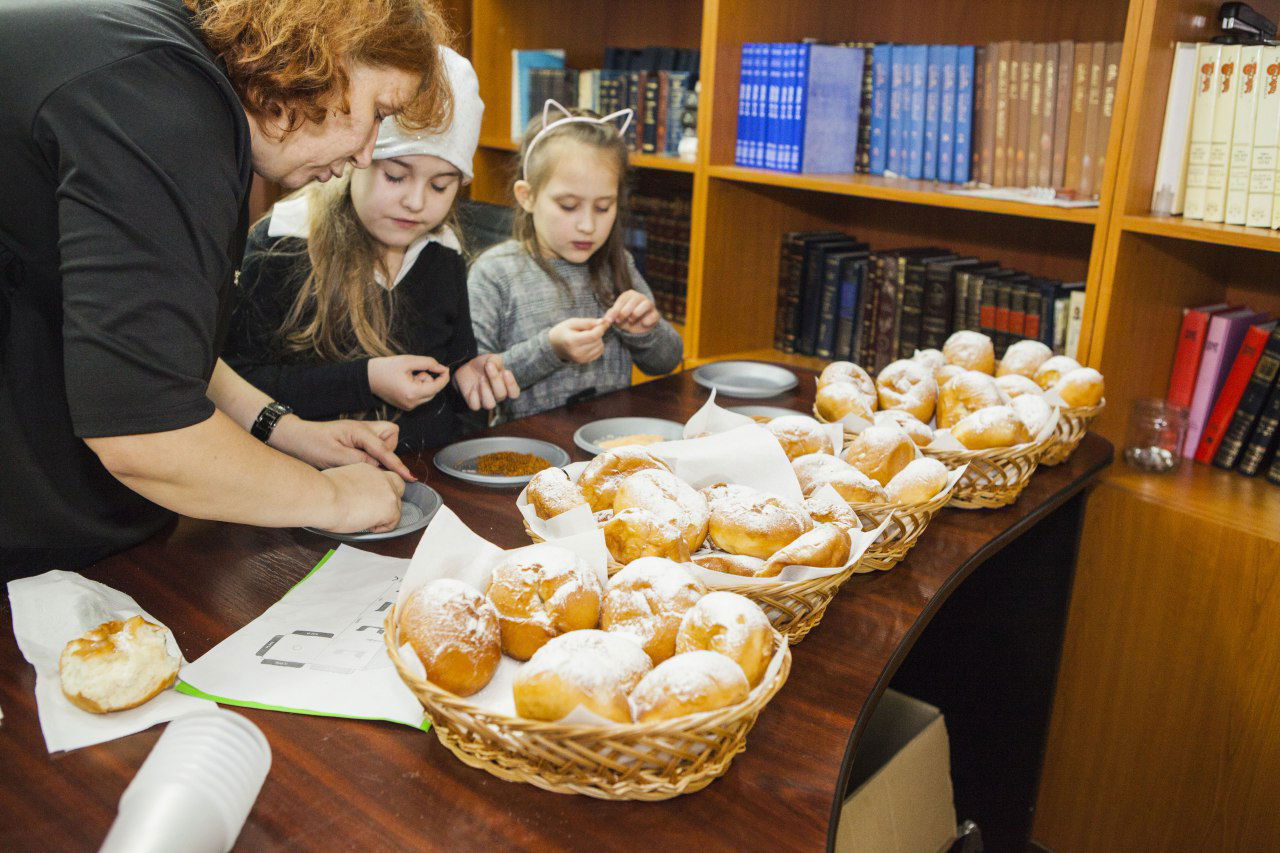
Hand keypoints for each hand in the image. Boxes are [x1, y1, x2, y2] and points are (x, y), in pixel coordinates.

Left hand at [271, 415, 413, 480]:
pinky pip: (373, 444)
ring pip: (384, 439)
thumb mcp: (335, 456)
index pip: (384, 449)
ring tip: (362, 463)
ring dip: (380, 452)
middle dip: (388, 450)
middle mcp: (363, 428)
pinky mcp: (355, 438)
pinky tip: (359, 462)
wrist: (294, 437)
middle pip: (391, 434)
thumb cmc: (310, 444)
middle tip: (373, 463)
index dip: (396, 465)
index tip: (408, 477)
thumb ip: (360, 461)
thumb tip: (379, 467)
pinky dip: (372, 454)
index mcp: (359, 431)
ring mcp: (359, 432)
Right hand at [319, 463, 405, 532]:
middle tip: (372, 511)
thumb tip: (351, 495)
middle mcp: (381, 477)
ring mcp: (389, 492)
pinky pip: (392, 523)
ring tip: (362, 518)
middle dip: (389, 499)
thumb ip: (353, 485)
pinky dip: (380, 528)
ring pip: (396, 507)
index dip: (380, 490)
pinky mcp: (391, 508)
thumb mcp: (340, 481)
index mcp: (367, 469)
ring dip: (383, 515)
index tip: (371, 499)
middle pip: (398, 487)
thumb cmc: (322, 492)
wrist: (324, 497)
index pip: (384, 477)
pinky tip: (364, 524)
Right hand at [368, 355, 450, 410]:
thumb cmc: (385, 367)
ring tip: (410, 376)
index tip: (445, 368)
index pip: (436, 387)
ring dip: (424, 384)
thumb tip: (442, 368)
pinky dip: (418, 389)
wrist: (367, 377)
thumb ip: (428, 363)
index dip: (444, 377)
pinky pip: (420, 398)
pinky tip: (407, 382)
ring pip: (428, 395)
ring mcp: (408, 407)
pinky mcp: (406, 407)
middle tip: (416, 371)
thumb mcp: (408, 361)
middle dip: (430, 379)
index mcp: (412, 393)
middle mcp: (412, 403)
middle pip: (433, 392)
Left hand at [453, 354, 519, 410]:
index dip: (511, 384)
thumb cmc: (484, 364)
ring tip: (481, 378)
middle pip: (501, 395)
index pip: (514, 393)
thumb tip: (492, 365)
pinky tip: (473, 387)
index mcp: (506, 386)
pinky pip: (475, 406)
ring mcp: (486, 400)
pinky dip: (474, 396)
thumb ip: (495, 361)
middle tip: (488, 366)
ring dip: (485, 390)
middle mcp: (497, 396)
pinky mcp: (474, 403)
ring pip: (490, 404)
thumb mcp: (492, 359)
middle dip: (495, 380)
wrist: (468, 367)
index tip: (505, 372)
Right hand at [549, 317, 608, 363]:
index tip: (603, 322)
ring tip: (586, 336)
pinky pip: (599, 352)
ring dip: (597, 339)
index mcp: (572, 341)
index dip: (601, 327)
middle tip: (588, 329)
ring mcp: (581, 359)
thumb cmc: (563, 331)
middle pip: (598, 340)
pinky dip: (597, 346)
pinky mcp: (584, 362)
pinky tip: (588, 343)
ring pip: (600, 346)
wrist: (553, 346)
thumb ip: (588, 322)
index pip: (593, 335)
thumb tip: (604, 321)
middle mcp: (577, 352)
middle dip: (597, 333)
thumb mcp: (572, 322)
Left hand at [603, 290, 658, 334]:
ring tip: (631, 320)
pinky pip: (654, 315)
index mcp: (629, 295)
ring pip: (646, 304)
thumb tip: (605, 320)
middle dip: (625, 311)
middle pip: (634, 300)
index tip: (610, 320)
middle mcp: (640, 297)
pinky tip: (643, 324)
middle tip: (619, 320)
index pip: (622, 300)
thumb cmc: (624, 319)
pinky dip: (648, 320)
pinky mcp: (655, 314)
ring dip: (637, 313)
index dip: (615, 310)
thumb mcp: (615, 317)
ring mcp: (649, 304)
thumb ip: (610, 316)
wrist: (636, 329)